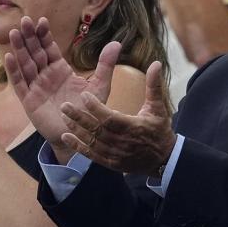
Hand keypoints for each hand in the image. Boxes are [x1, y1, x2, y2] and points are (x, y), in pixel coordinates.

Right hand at [4, 16, 117, 161]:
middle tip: (25, 20)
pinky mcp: (30, 101)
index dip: (44, 35)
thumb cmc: (88, 110)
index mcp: (60, 70)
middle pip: (35, 52)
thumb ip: (105, 65)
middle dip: (29, 37)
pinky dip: (14, 71)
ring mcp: (36, 87)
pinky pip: (20, 83)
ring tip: (15, 32)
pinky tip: (9, 56)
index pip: (50, 48)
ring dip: (20, 49)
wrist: (80, 135)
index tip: (41, 20)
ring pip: (26, 64)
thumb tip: (116, 43)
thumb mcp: (99, 85)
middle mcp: (46, 76)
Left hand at [58, 60, 174, 175]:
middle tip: (65, 105)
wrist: (164, 160)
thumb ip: (154, 85)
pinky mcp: (110, 163)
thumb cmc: (159, 131)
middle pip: (96, 129)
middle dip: (80, 117)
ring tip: (64, 116)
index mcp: (133, 127)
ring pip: (92, 141)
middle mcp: (122, 142)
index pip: (109, 117)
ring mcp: (115, 154)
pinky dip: (77, 147)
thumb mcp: (158, 108)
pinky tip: (66, 137)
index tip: (84, 95)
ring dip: (76, 129)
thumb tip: (156, 63)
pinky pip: (91, 155)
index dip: (95, 107)